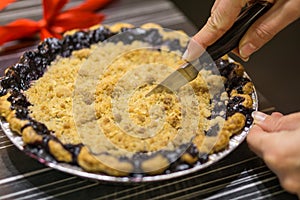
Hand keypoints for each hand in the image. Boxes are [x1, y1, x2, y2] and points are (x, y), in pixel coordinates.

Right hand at [183, 0, 299, 60]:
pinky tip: (248, 18)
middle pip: (218, 15)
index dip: (201, 42)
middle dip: (222, 35)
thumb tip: (246, 48)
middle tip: (236, 51)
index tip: (189, 55)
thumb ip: (266, 29)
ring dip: (230, 24)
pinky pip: (231, 0)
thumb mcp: (292, 5)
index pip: (216, 22)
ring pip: (224, 7)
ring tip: (248, 34)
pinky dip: (235, 12)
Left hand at [247, 111, 299, 196]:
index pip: (251, 138)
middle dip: (272, 140)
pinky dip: (294, 165)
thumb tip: (261, 120)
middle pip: (264, 152)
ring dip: (284, 153)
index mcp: (276, 152)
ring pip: (279, 165)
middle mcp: (282, 173)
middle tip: (286, 130)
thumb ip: (277, 123)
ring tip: (298, 141)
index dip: (257, 128)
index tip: (264, 123)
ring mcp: (294, 186)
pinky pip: (291, 174)